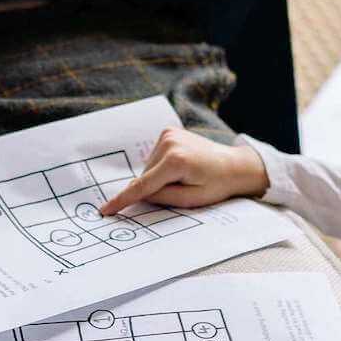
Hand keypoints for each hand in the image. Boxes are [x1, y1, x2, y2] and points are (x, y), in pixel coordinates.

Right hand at [101, 126, 268, 214]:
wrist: (235, 164)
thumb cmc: (217, 185)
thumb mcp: (191, 200)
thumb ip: (162, 198)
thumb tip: (139, 194)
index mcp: (176, 161)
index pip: (143, 185)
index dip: (123, 199)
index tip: (105, 210)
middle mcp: (169, 142)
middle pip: (146, 176)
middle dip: (155, 188)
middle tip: (182, 188)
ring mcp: (168, 133)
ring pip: (149, 167)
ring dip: (159, 177)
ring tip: (185, 176)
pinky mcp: (168, 131)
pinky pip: (154, 157)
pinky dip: (162, 166)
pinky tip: (181, 165)